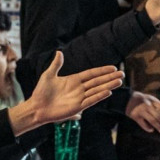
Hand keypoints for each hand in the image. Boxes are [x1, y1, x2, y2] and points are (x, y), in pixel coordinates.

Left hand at [9, 52, 124, 133]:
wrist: (36, 107)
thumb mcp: (48, 75)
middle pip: (97, 82)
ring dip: (108, 86)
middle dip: (109, 78)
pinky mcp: (77, 107)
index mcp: (74, 80)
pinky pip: (90, 101)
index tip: (113, 68)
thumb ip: (56, 65)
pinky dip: (99, 96)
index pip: (92, 74)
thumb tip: (59, 52)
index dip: (102, 71)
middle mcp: (79, 89)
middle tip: (122, 74)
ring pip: (97, 90)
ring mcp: (79, 98)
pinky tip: (108, 92)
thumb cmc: (41, 92)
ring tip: (119, 82)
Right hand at [125, 92, 159, 133]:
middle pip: (159, 116)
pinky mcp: (135, 116)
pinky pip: (143, 124)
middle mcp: (147, 105)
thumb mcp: (151, 99)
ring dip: (159, 127)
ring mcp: (141, 111)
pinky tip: (151, 130)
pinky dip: (148, 128)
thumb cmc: (142, 100)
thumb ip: (158, 106)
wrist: (127, 99)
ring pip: (152, 121)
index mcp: (153, 100)